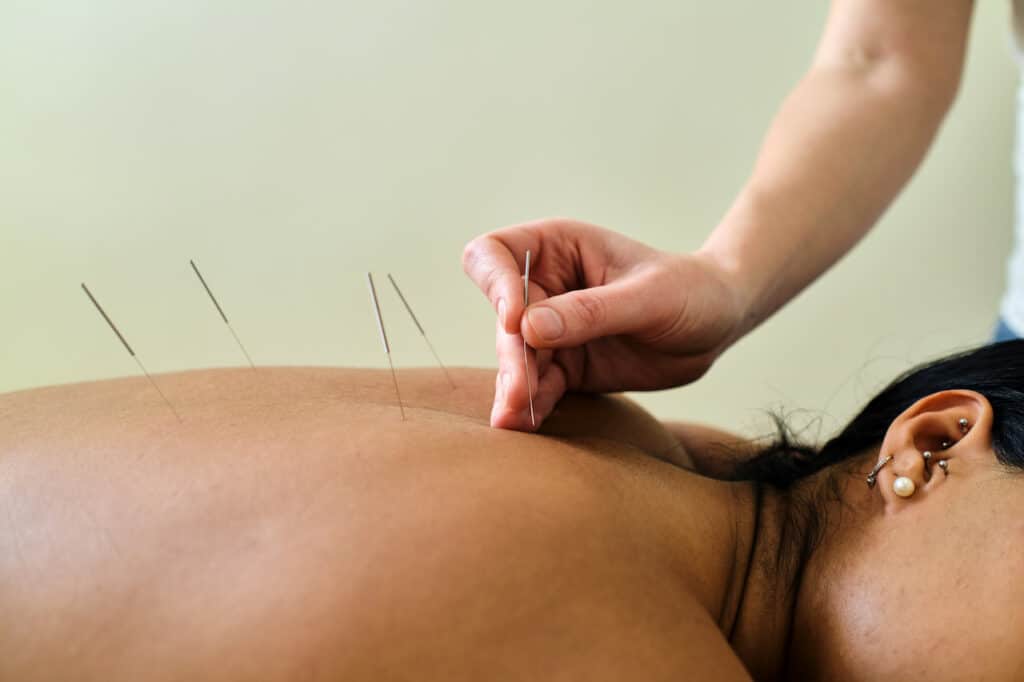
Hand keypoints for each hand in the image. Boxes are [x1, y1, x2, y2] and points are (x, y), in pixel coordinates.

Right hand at [462, 218, 747, 430]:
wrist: (717, 325)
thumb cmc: (690, 291)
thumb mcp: (649, 297)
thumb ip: (591, 312)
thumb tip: (528, 328)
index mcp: (558, 248)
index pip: (495, 255)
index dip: (496, 286)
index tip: (515, 322)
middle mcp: (545, 286)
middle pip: (503, 318)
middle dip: (511, 355)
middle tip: (520, 392)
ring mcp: (551, 330)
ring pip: (515, 358)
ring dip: (514, 387)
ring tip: (514, 418)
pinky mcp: (564, 367)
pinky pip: (537, 387)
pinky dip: (530, 406)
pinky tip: (523, 425)